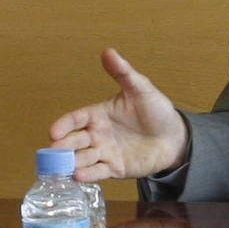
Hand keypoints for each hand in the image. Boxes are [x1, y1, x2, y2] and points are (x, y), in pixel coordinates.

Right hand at [48, 49, 188, 180]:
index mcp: (99, 114)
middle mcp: (97, 134)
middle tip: (53, 152)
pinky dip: (87, 175)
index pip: (76, 119)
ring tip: (65, 166)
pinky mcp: (115, 168)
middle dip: (62, 147)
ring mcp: (105, 152)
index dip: (64, 124)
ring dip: (71, 162)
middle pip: (74, 141)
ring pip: (82, 158)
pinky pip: (98, 172)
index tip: (53, 131)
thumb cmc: (157, 111)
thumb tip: (108, 51)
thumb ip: (123, 73)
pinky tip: (78, 176)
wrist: (175, 137)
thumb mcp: (141, 89)